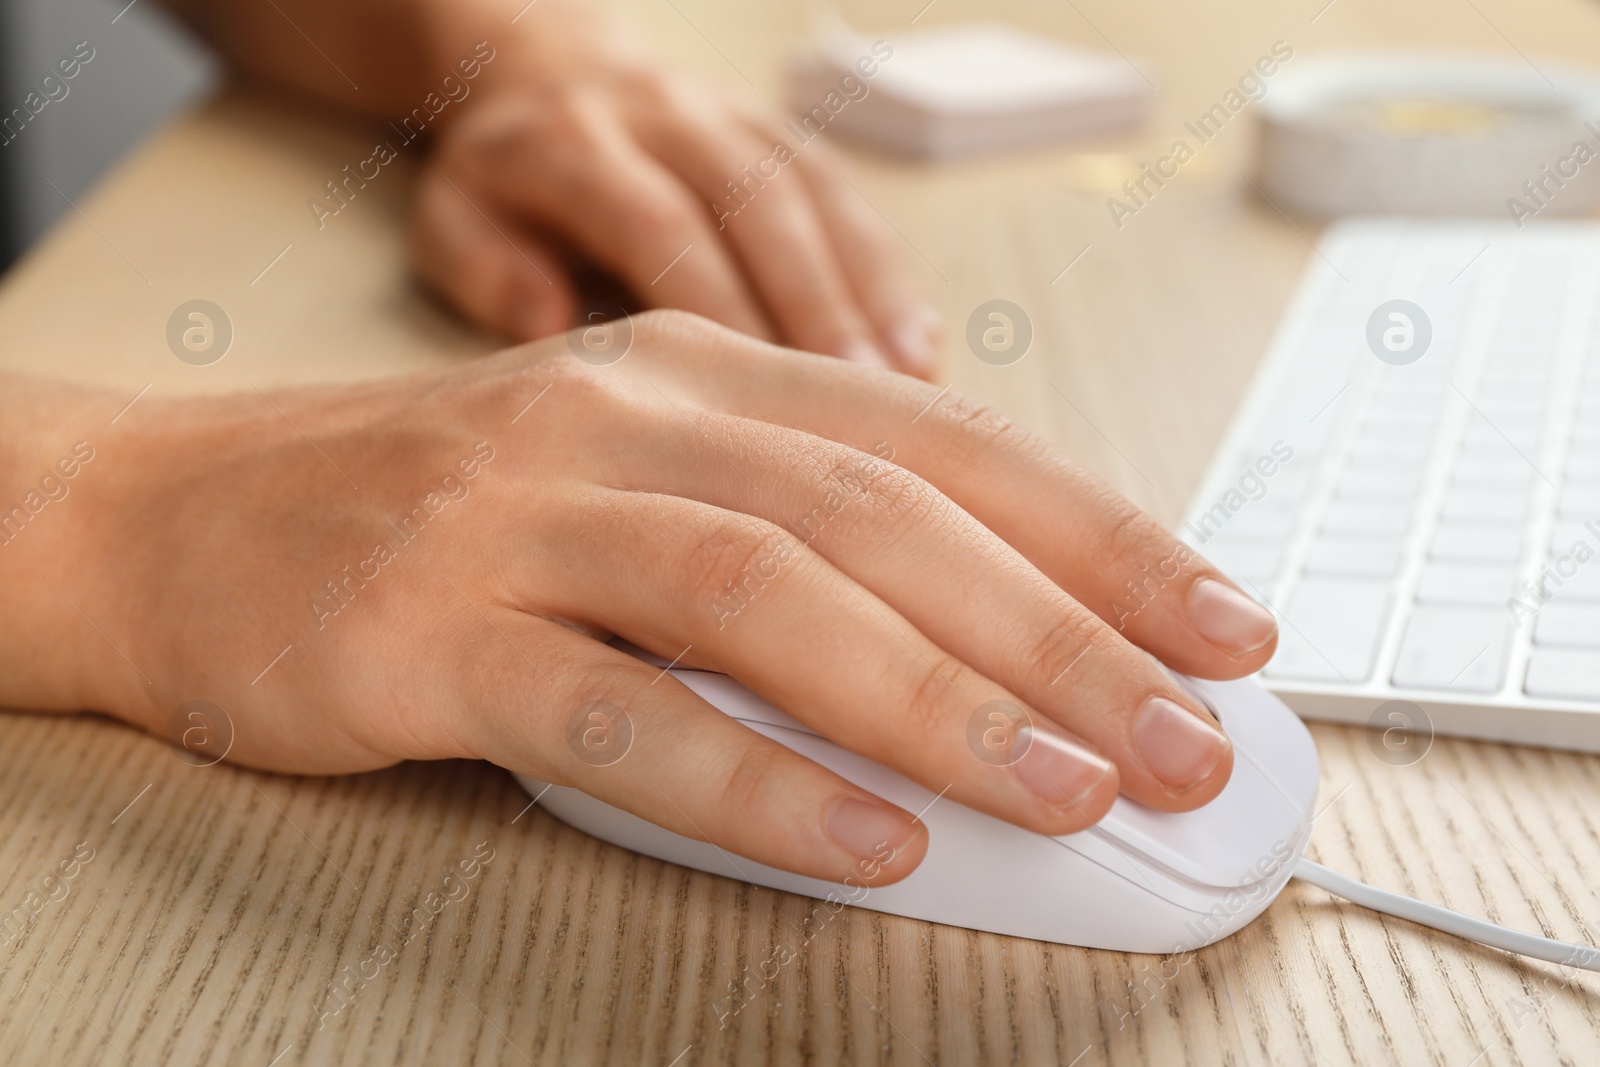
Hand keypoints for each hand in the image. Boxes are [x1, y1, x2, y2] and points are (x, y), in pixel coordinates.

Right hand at [15, 313, 1275, 885]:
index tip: (1214, 624)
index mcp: (695, 373)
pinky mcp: (426, 630)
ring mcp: (517, 517)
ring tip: (1063, 792)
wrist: (187, 518)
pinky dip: (753, 779)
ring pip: (763, 595)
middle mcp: (621, 418)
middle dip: (1056, 633)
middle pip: (879, 516)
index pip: (940, 445)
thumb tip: (987, 659)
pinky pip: (614, 711)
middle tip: (1178, 735)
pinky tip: (862, 843)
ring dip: (936, 700)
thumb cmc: (441, 515)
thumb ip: (792, 545)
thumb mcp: (634, 481)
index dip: (1096, 535)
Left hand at [407, 1, 939, 375]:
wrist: (552, 70)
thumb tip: (551, 327)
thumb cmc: (506, 182)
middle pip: (761, 209)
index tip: (766, 399)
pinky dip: (889, 271)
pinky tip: (922, 343)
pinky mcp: (784, 132)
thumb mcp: (449, 219)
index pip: (664, 226)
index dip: (723, 310)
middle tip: (865, 405)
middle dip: (818, 308)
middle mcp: (668, 117)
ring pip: (819, 200)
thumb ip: (484, 271)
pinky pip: (848, 195)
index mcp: (577, 144)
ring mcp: (737, 117)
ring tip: (911, 386)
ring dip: (872, 294)